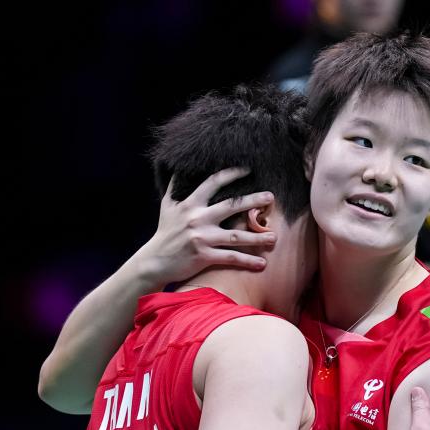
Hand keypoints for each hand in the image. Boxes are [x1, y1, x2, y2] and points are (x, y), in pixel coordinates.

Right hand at [134, 168, 276, 284]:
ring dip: (257, 237)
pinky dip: (247, 261)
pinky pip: (230, 257)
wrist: (154, 262)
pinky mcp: (204, 256)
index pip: (213, 183)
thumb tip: (179, 166)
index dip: (231, 174)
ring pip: (236, 235)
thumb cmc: (164, 233)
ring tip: (274, 237)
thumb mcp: (167, 206)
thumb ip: (175, 187)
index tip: (248, 170)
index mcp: (190, 204)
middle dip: (253, 201)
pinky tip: (262, 264)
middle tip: (271, 197)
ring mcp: (202, 238)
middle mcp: (197, 218)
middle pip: (231, 206)